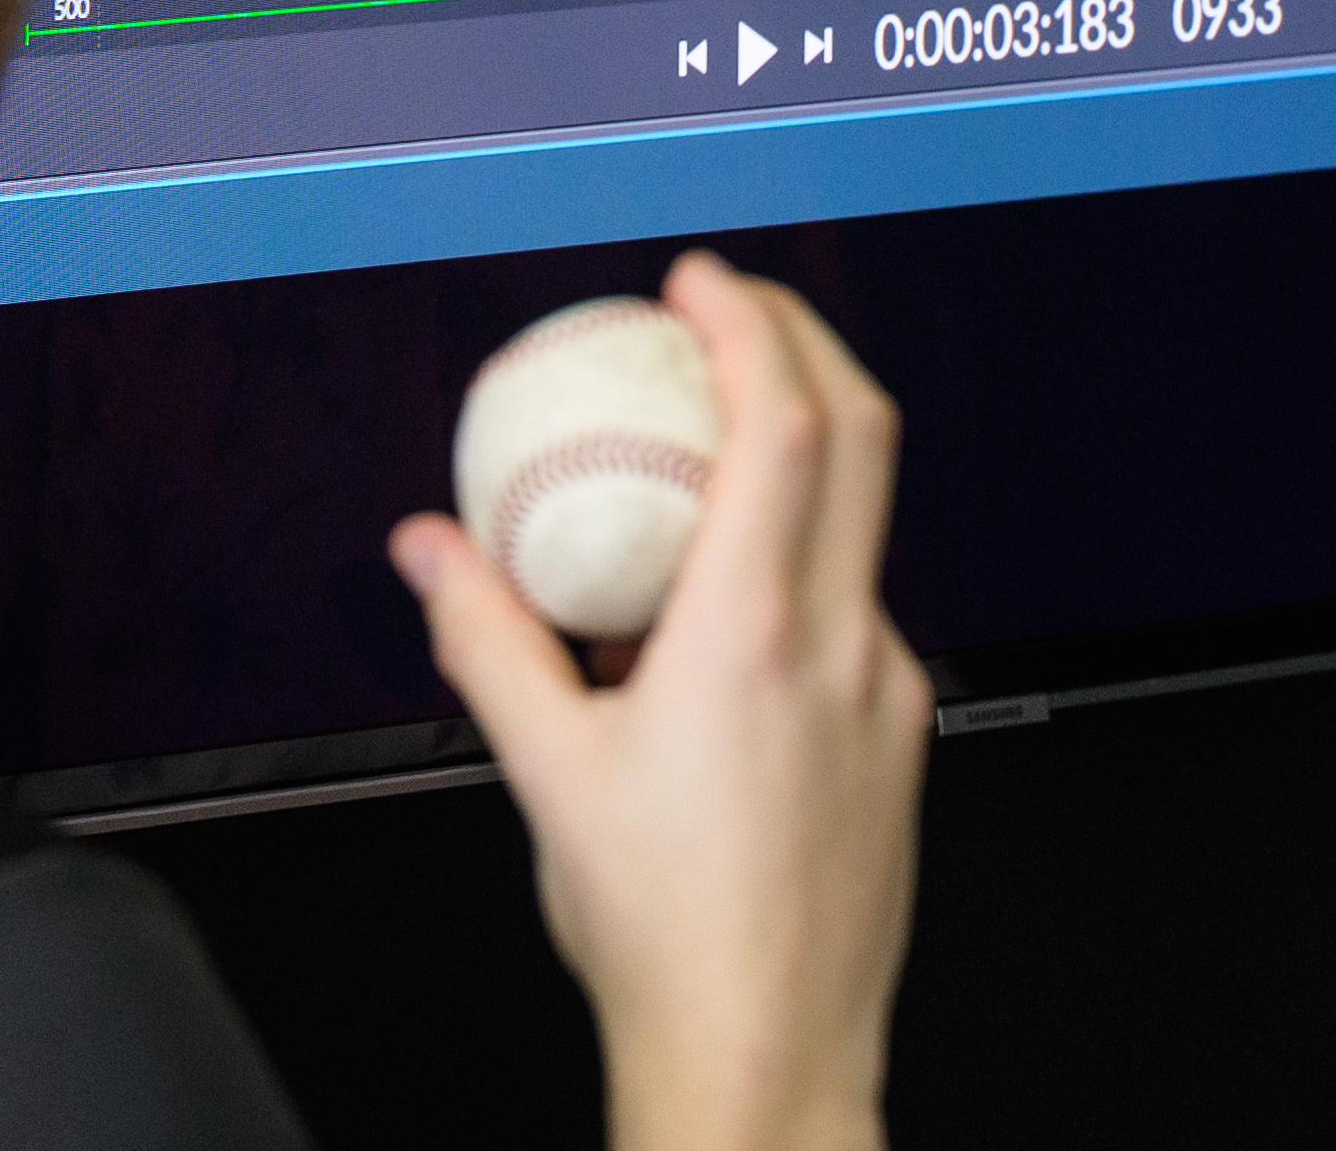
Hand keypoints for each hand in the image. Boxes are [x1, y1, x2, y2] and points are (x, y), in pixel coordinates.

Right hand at [396, 254, 928, 1150]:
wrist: (767, 1055)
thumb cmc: (656, 932)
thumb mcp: (546, 773)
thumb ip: (486, 639)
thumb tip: (430, 545)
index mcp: (755, 634)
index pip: (785, 423)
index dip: (748, 325)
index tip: (697, 280)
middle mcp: (845, 642)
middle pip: (863, 432)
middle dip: (802, 340)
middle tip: (728, 307)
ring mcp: (891, 686)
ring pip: (868, 519)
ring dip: (809, 448)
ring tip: (719, 441)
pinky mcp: (906, 732)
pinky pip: (861, 604)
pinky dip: (809, 554)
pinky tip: (736, 596)